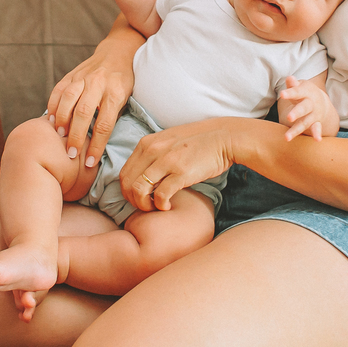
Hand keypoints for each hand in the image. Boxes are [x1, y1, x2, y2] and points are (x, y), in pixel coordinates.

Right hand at [47, 28, 140, 167]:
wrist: (117, 52)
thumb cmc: (124, 82)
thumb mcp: (127, 98)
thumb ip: (112, 117)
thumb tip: (99, 144)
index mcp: (115, 93)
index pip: (105, 124)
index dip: (96, 145)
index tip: (90, 162)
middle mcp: (99, 83)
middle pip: (84, 113)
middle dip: (75, 136)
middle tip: (70, 153)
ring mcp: (83, 77)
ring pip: (68, 99)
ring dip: (62, 120)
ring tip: (59, 136)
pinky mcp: (72, 74)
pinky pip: (59, 90)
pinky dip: (53, 106)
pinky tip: (52, 120)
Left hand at [119, 118, 237, 211]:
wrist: (223, 138)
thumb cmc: (197, 142)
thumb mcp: (167, 142)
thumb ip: (152, 154)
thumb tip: (141, 174)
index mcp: (147, 143)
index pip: (124, 173)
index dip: (127, 191)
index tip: (139, 198)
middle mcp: (152, 150)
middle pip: (127, 183)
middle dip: (133, 200)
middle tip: (145, 206)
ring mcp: (166, 161)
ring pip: (139, 190)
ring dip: (143, 205)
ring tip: (154, 207)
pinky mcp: (181, 172)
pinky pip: (160, 195)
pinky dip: (160, 205)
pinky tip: (168, 206)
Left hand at [279, 76, 336, 140]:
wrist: (321, 101)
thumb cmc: (304, 92)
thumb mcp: (300, 86)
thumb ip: (293, 84)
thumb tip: (289, 78)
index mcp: (306, 92)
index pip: (297, 92)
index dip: (290, 93)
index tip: (282, 94)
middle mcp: (311, 104)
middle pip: (304, 108)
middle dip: (297, 113)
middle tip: (289, 117)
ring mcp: (314, 114)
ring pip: (305, 122)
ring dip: (296, 130)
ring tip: (287, 138)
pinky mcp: (316, 123)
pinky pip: (316, 129)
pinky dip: (317, 134)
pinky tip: (317, 140)